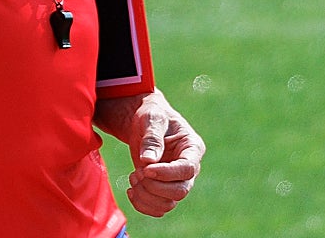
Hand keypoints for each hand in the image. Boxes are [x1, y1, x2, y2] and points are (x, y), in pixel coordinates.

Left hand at [96, 90, 204, 217]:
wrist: (142, 122)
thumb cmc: (151, 114)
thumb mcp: (152, 118)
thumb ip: (152, 137)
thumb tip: (148, 160)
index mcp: (193, 148)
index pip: (188, 169)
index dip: (167, 173)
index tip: (146, 168)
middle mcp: (189, 168)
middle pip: (180, 191)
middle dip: (155, 186)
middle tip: (138, 171)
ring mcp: (177, 181)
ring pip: (169, 204)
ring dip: (146, 196)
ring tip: (133, 176)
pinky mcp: (164, 190)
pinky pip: (158, 209)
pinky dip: (142, 205)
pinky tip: (131, 190)